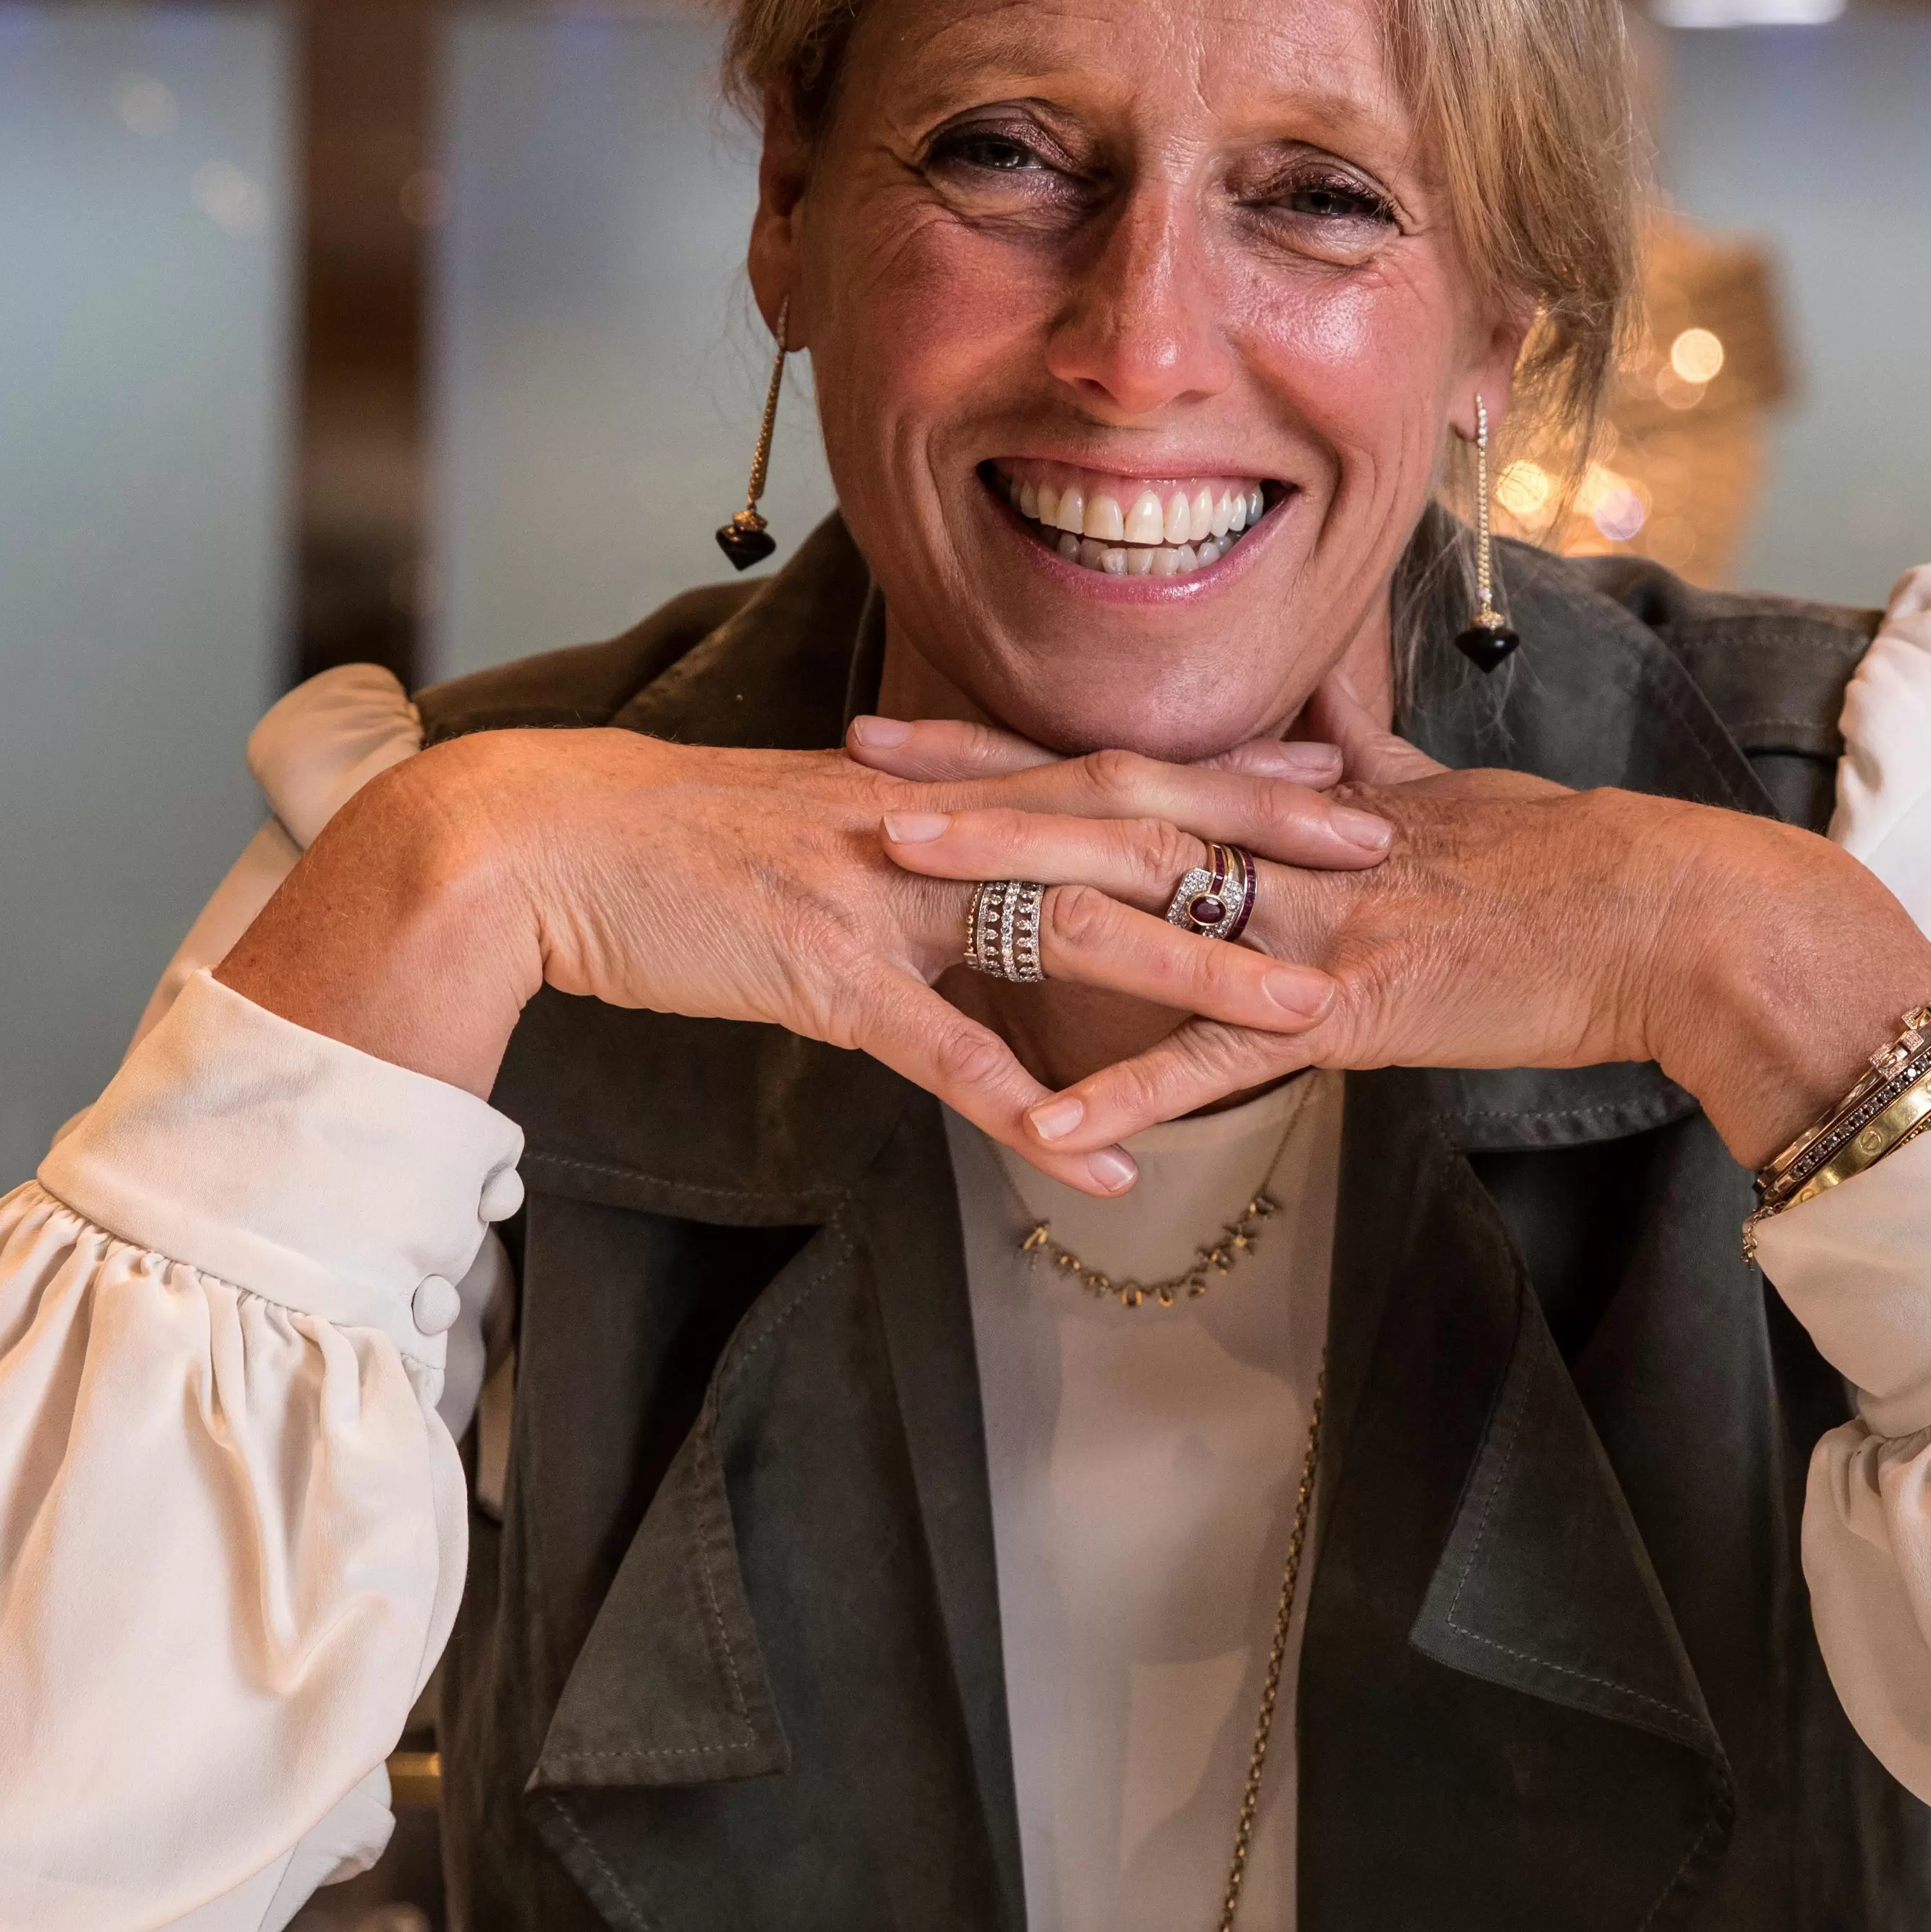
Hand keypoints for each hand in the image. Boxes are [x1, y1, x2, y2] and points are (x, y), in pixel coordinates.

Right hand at [212, 723, 1393, 1195]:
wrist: (543, 849)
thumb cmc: (670, 847)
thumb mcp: (813, 828)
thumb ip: (910, 843)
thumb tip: (976, 863)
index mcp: (938, 791)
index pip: (1113, 769)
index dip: (1232, 773)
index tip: (1341, 774)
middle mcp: (933, 826)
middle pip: (1129, 827)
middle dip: (1263, 845)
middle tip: (1387, 859)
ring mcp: (886, 898)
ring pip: (1071, 930)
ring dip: (1194, 980)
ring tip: (1307, 1020)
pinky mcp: (827, 975)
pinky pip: (950, 1054)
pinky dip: (1030, 1108)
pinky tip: (1102, 1163)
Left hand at [861, 675, 1930, 1159]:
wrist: (1669, 916)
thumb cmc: (1576, 868)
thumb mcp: (1457, 803)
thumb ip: (1370, 775)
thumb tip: (1326, 737)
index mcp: (1302, 807)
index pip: (1129, 765)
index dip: (1011, 750)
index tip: (907, 735)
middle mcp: (1289, 849)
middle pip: (1102, 807)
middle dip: (971, 794)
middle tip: (851, 784)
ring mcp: (1310, 925)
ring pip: (1137, 901)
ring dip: (1010, 897)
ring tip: (896, 896)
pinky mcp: (1351, 1009)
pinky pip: (1219, 1056)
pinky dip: (1131, 1091)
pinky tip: (1044, 1122)